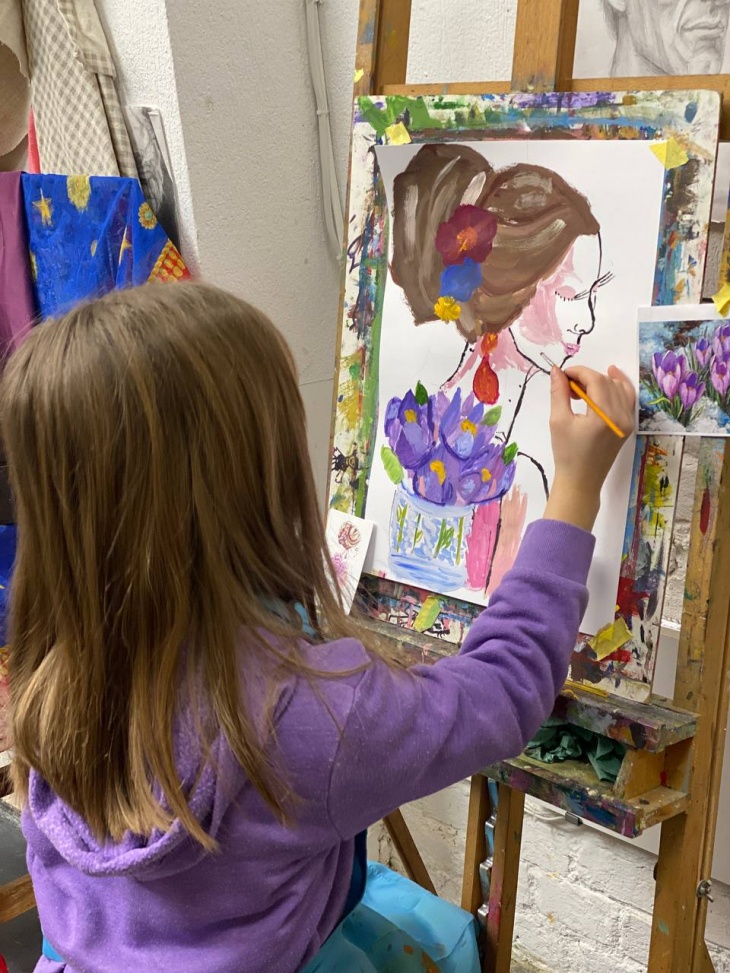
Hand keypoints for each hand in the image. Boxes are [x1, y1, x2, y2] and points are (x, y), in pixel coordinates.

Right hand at [544, 365, 634, 531]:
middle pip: (608, 382)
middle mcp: (621, 417)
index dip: (579, 372)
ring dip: (601, 381)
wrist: (581, 481)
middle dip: (587, 377)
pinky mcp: (628, 426)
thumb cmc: (567, 454)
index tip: (563, 375)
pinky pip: (627, 399)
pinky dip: (617, 388)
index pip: (596, 381)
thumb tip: (557, 371)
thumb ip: (559, 393)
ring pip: (620, 388)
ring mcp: (628, 421)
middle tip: (567, 385)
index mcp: (604, 416)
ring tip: (581, 388)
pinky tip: (609, 380)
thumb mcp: (559, 421)